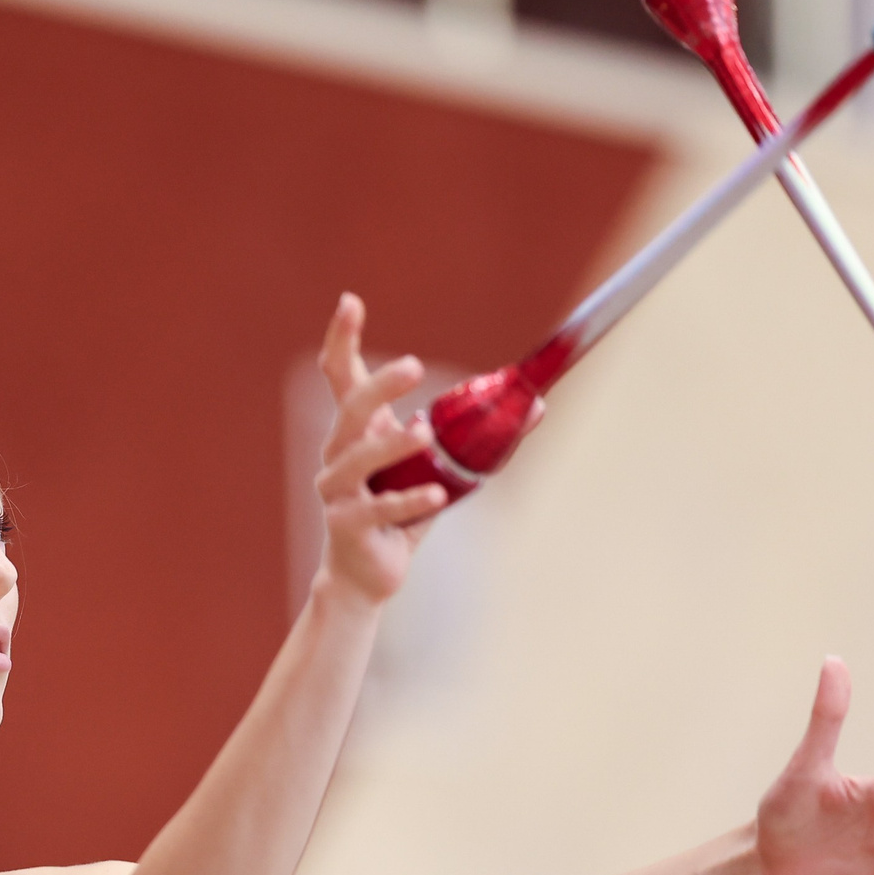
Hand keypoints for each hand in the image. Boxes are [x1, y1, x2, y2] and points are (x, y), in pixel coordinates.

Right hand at [312, 294, 447, 605]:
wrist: (366, 573)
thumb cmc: (400, 511)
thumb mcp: (438, 468)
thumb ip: (473, 439)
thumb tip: (536, 407)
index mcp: (354, 431)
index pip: (340, 375)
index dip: (341, 337)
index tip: (351, 301)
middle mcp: (337, 454)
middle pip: (350, 409)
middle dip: (379, 386)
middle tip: (415, 367)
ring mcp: (337, 492)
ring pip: (358, 459)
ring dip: (391, 444)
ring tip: (423, 435)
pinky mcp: (347, 526)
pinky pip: (380, 509)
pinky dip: (409, 502)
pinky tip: (435, 496)